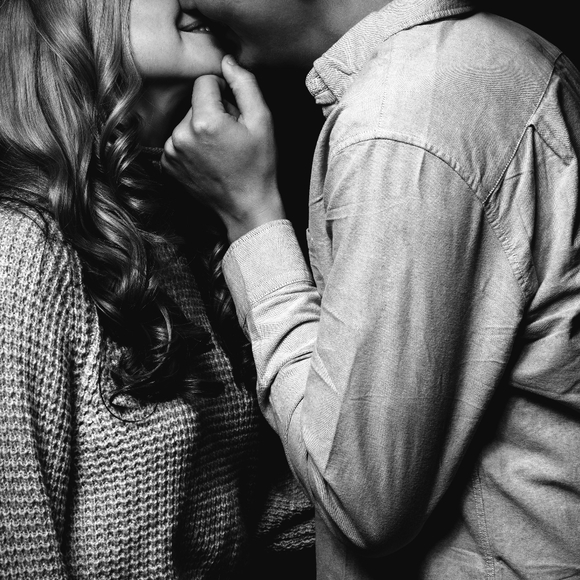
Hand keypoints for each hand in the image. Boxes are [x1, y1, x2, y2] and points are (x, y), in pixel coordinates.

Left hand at [162, 55, 285, 241]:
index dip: (225, 94)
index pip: (205, 81)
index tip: (236, 115)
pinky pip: (179, 139)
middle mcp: (180, 135)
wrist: (246, 208)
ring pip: (186, 120)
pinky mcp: (167, 164)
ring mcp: (171, 152)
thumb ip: (245, 84)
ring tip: (220, 151)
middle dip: (213, 112)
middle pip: (195, 102)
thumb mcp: (262, 122)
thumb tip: (227, 61)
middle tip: (231, 137)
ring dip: (202, 129)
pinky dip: (192, 144)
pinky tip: (209, 160)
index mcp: (204, 121)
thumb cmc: (259, 166)